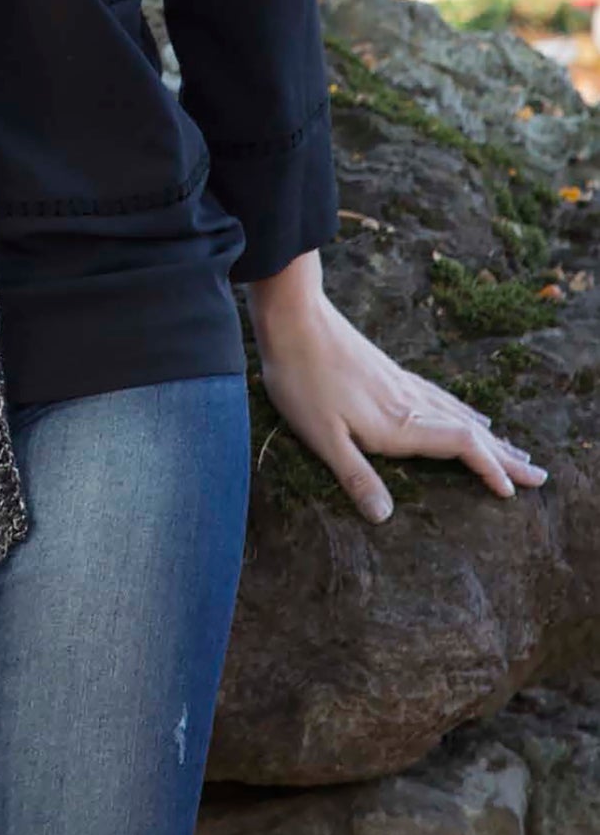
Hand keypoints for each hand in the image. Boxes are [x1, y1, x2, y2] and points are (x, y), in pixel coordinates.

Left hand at [252, 290, 549, 523]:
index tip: (512, 492)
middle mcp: (410, 403)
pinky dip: (465, 412)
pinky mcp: (391, 372)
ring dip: (491, 435)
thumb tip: (385, 517)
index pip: (460, 446)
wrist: (295, 318)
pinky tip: (470, 413)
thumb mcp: (320, 435)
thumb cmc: (302, 379)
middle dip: (505, 456)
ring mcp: (403, 384)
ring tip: (516, 450)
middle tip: (540, 476)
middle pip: (470, 430)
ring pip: (459, 413)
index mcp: (399, 423)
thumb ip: (354, 475)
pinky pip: (442, 397)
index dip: (488, 468)